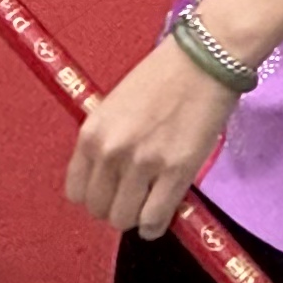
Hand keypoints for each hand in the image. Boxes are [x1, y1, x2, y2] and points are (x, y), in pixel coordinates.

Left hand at [66, 35, 241, 237]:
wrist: (206, 58)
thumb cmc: (164, 75)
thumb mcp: (117, 106)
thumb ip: (107, 141)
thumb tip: (110, 179)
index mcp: (91, 133)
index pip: (76, 192)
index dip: (96, 195)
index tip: (113, 191)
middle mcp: (111, 152)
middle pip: (100, 210)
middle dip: (117, 207)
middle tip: (137, 195)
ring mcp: (143, 164)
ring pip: (126, 220)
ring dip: (138, 216)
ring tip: (153, 201)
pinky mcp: (176, 172)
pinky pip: (154, 219)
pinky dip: (157, 224)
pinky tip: (165, 213)